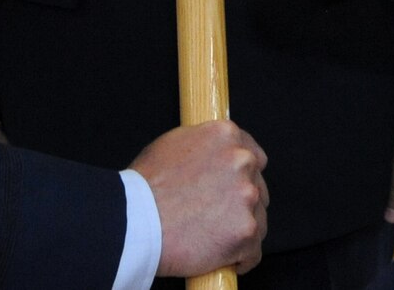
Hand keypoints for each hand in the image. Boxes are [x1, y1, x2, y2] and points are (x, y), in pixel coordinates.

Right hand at [131, 119, 268, 277]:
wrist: (136, 220)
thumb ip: (205, 146)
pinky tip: (221, 256)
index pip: (254, 155)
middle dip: (241, 203)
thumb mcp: (174, 144)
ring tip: (212, 237)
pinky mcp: (246, 230)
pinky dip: (240, 257)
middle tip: (216, 216)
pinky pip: (254, 251)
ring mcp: (247, 196)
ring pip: (258, 219)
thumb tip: (215, 156)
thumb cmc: (145, 186)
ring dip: (240, 229)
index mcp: (226, 135)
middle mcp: (242, 161)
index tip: (234, 188)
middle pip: (258, 187)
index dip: (242, 176)